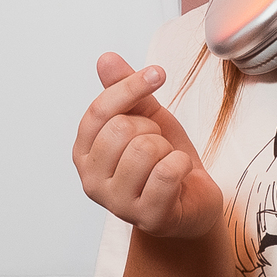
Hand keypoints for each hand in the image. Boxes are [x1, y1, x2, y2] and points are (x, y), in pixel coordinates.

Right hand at [73, 54, 222, 238]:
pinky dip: (182, 165)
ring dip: (167, 150)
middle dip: (151, 129)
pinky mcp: (147, 217)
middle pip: (121, 130)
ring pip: (145, 150)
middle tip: (159, 145)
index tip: (158, 73)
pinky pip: (167, 172)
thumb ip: (125, 90)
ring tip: (166, 163)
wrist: (192, 204)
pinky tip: (179, 176)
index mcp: (84, 153)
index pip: (99, 111)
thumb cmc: (164, 160)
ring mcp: (117, 204)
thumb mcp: (146, 118)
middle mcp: (91, 181)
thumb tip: (106, 59)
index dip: (130, 87)